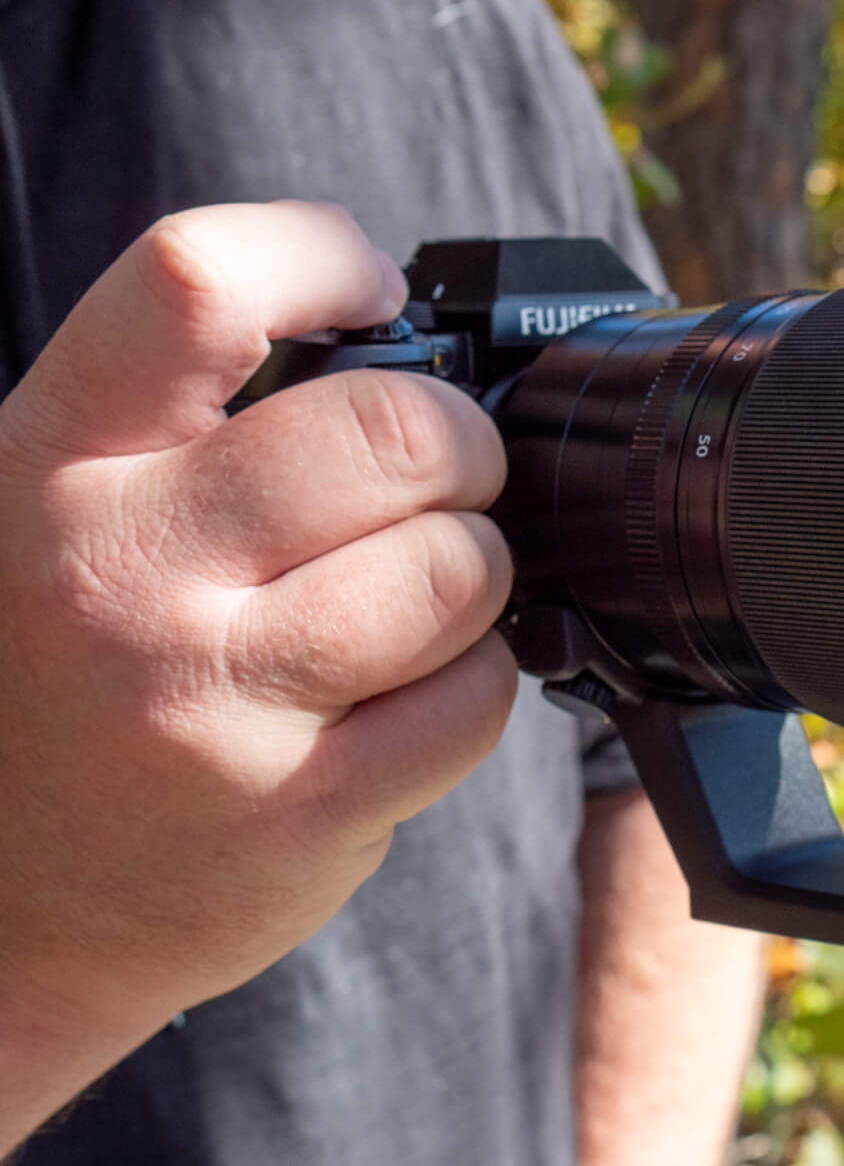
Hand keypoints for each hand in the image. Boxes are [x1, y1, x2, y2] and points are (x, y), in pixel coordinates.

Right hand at [0, 203, 517, 1140]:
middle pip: (394, 431)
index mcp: (54, 460)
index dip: (323, 257)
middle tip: (443, 478)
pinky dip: (473, 686)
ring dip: (474, 573)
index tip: (376, 291)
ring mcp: (209, 697)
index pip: (198, 284)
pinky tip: (401, 698)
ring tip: (414, 600)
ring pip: (459, 567)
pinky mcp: (295, 810)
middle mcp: (121, 567)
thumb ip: (191, 424)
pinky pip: (475, 697)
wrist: (4, 909)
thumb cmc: (59, 676)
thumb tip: (399, 338)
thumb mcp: (60, 513)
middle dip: (460, 446)